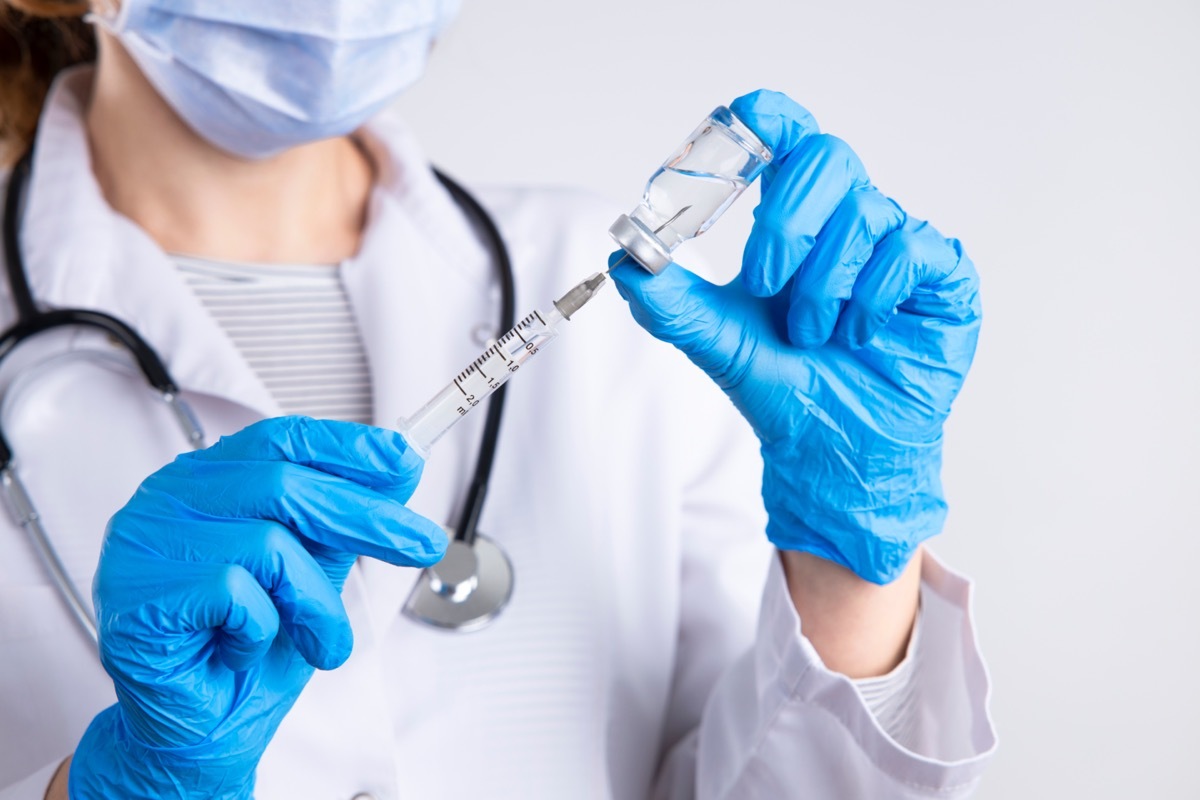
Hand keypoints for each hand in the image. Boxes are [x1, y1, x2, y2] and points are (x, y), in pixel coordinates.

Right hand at [69, 417, 446, 798]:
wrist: (205, 733)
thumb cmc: (251, 648)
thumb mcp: (315, 570)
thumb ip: (346, 517)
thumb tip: (402, 463)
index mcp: (208, 480)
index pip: (282, 439)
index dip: (348, 447)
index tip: (404, 458)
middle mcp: (170, 499)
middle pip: (286, 484)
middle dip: (368, 518)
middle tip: (423, 544)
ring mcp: (146, 542)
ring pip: (270, 544)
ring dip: (316, 603)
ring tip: (320, 642)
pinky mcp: (141, 593)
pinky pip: (236, 593)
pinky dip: (261, 631)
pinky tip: (242, 652)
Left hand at [612, 90, 980, 583]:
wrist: (832, 451)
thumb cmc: (786, 387)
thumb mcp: (717, 342)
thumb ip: (670, 301)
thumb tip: (624, 261)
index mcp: (795, 217)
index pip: (784, 132)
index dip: (760, 124)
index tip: (726, 151)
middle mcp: (848, 218)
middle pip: (826, 157)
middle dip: (786, 223)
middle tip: (763, 284)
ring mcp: (899, 243)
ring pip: (865, 212)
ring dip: (824, 283)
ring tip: (811, 334)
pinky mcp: (942, 277)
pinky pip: (911, 248)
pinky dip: (872, 295)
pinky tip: (858, 334)